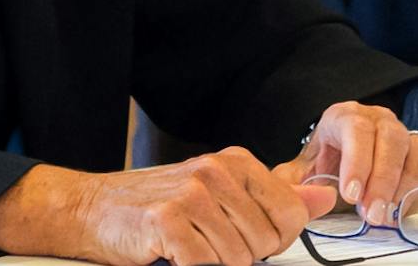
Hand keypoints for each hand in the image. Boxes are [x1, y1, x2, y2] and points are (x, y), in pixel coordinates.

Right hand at [0, 149, 319, 265]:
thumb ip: (275, 197)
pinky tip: (172, 252)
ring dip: (213, 264)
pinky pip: (203, 265)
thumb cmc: (157, 203)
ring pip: (236, 258)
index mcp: (237, 162)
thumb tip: (325, 198)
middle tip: (209, 243)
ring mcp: (192, 194)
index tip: (251, 240)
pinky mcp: (166, 221)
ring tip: (190, 246)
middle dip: (242, 255)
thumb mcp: (222, 192)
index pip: (290, 214)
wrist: (92, 207)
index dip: (275, 240)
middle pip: (264, 241)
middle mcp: (217, 171)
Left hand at [278, 101, 417, 226]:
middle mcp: (381, 122)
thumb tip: (294, 194)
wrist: (339, 161)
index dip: (357, 160)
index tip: (350, 193)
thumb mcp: (300, 169)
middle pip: (392, 138)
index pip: (356, 129)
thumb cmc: (323, 163)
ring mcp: (405, 140)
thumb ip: (292, 181)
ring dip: (407, 185)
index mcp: (347, 117)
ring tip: (390, 213)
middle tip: (371, 212)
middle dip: (383, 179)